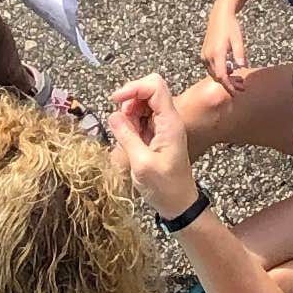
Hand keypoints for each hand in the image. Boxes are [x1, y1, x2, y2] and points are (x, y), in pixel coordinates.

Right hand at [106, 75, 199, 223]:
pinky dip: (132, 123)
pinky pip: (143, 118)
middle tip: (121, 121)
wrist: (179, 205)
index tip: (115, 100)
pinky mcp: (158, 134)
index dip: (134, 87)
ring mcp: (164, 126)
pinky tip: (129, 139)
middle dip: (130, 99)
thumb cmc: (165, 188)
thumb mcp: (142, 164)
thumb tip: (113, 115)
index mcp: (170, 123)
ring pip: (144, 103)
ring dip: (129, 112)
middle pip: (150, 90)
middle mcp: (169, 120)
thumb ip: (127, 137)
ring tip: (125, 135)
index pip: (155, 87)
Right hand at [201, 2, 251, 92]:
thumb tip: (243, 67)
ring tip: (238, 79)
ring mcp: (204, 55)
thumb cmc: (231, 26)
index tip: (236, 93)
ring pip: (213, 73)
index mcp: (217, 53)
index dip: (229, 86)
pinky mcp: (204, 54)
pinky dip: (220, 72)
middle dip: (228, 84)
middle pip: (217, 77)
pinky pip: (211, 68)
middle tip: (242, 86)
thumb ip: (240, 53)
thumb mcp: (238, 39)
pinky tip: (230, 70)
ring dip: (224, 78)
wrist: (220, 15)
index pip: (222, 76)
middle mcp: (208, 56)